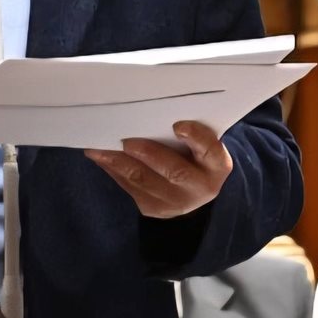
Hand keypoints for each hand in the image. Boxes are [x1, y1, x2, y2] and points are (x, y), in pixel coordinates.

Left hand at [85, 121, 232, 218]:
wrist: (192, 190)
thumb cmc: (193, 153)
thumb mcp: (200, 143)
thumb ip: (187, 130)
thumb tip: (149, 107)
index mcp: (217, 165)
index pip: (210, 150)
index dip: (196, 137)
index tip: (178, 125)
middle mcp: (201, 188)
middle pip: (174, 171)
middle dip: (149, 154)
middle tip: (126, 140)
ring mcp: (177, 203)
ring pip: (145, 182)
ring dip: (119, 163)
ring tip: (99, 148)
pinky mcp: (155, 209)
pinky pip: (130, 188)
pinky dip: (113, 170)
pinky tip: (101, 157)